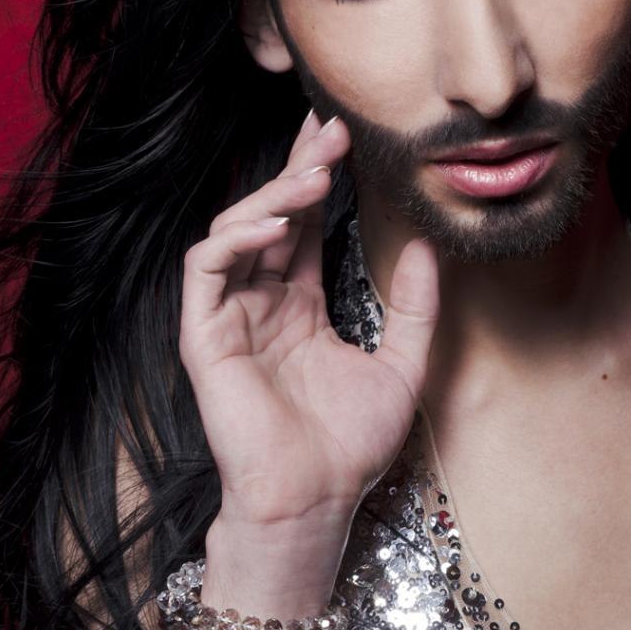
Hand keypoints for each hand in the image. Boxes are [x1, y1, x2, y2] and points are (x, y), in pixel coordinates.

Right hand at [179, 108, 439, 527]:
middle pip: (269, 217)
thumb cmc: (349, 448)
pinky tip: (274, 225)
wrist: (313, 499)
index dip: (318, 180)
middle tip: (330, 130)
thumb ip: (412, 306)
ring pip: (234, 232)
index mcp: (298, 309)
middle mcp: (259, 306)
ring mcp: (228, 319)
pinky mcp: (204, 337)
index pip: (301, 228)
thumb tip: (426, 246)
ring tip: (314, 175)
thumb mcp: (401, 365)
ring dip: (271, 197)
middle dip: (297, 170)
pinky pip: (206, 270)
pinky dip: (235, 239)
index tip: (346, 138)